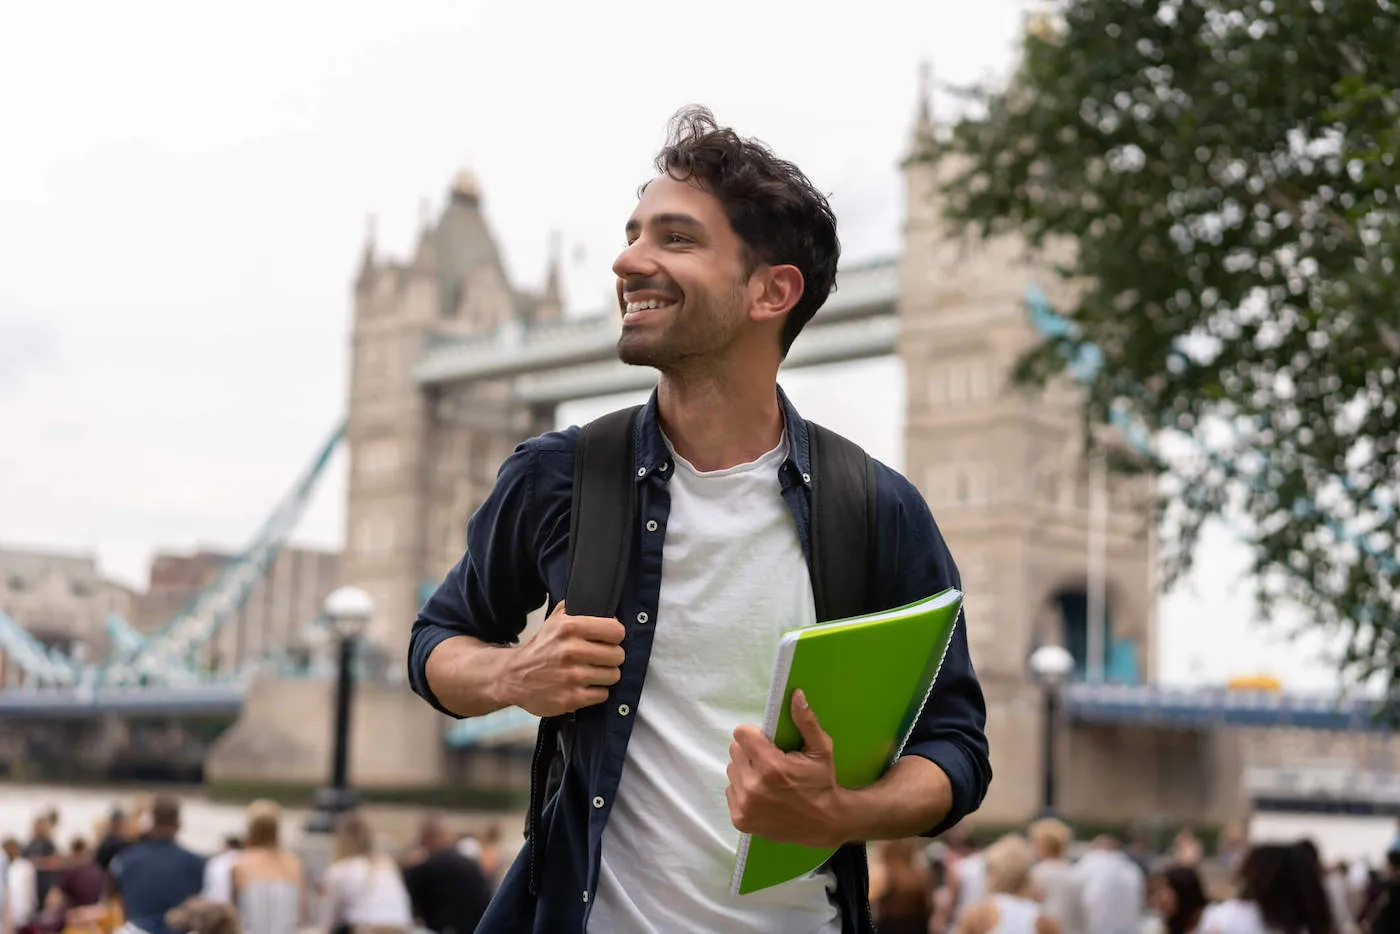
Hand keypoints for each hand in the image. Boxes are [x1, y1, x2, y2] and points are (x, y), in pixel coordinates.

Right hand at [502, 601, 625, 717]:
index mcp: (569, 628)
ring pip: (613, 675)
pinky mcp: (571, 698)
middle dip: (611, 657)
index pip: (616, 630)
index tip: (609, 639)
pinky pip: (602, 694)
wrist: (513, 676)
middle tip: (600, 658)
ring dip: (604, 675)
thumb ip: (576, 609)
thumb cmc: (539, 649)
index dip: (615, 636)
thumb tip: (603, 606)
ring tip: (591, 672)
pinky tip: (584, 686)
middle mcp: (571, 651)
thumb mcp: (553, 620)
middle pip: (618, 655)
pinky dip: (596, 692)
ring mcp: (572, 677)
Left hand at [725, 688, 847, 847]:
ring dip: (745, 770)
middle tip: (769, 761)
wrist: (825, 824)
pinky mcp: (740, 820)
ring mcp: (745, 805)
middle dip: (750, 752)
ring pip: (731, 770)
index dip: (753, 734)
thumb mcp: (821, 750)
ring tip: (766, 779)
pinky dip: (743, 789)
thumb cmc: (822, 783)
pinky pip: (731, 790)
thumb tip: (795, 694)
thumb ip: (806, 722)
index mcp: (771, 767)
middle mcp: (753, 787)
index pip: (740, 734)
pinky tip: (762, 795)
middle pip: (735, 751)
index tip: (765, 741)